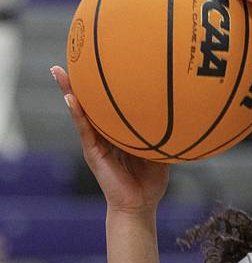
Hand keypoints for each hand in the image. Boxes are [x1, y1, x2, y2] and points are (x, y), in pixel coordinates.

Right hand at [51, 66, 168, 214]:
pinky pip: (84, 130)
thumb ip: (165, 135)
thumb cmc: (151, 182)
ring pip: (81, 112)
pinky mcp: (92, 152)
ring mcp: (96, 143)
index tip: (103, 62)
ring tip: (59, 71)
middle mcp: (105, 134)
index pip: (111, 105)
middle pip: (91, 103)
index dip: (106, 86)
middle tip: (75, 56)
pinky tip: (71, 99)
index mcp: (120, 133)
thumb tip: (182, 114)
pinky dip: (77, 114)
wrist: (139, 206)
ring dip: (69, 92)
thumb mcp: (162, 153)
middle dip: (82, 81)